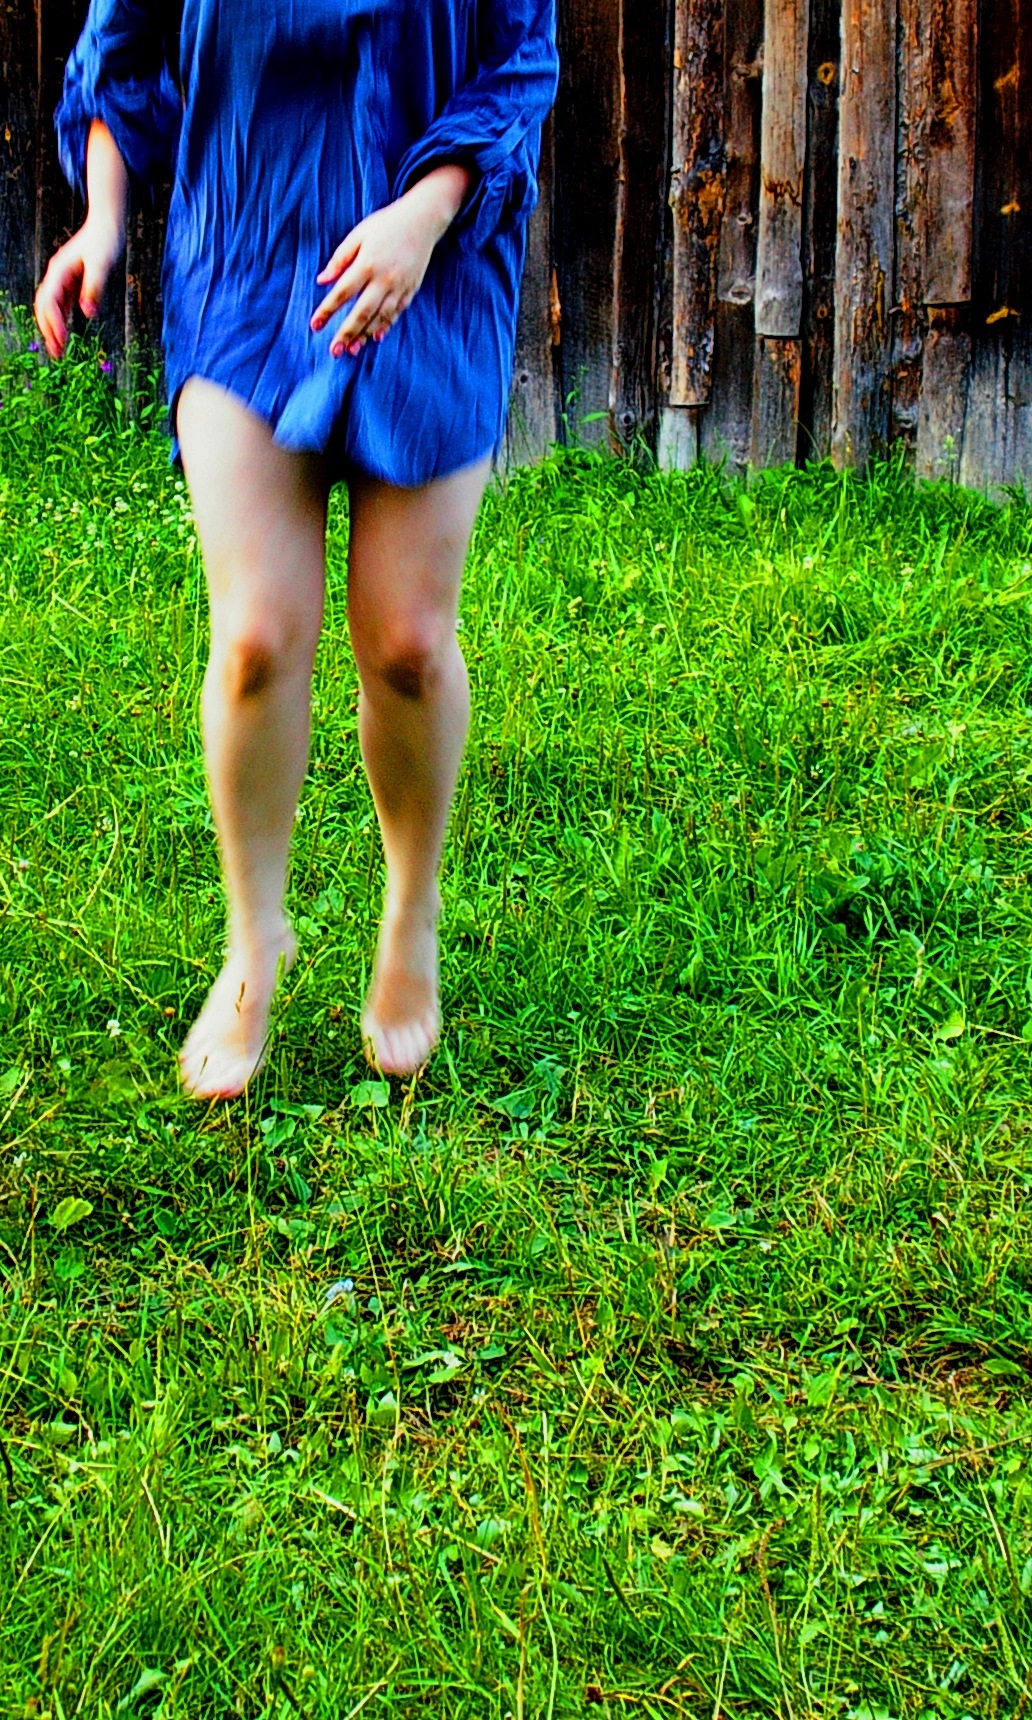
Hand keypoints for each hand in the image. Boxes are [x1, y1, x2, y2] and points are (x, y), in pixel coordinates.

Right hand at [34, 218, 124, 358]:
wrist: (107, 226)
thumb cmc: (106, 242)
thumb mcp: (102, 265)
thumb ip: (94, 289)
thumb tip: (88, 314)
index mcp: (60, 271)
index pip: (50, 301)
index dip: (55, 322)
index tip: (62, 340)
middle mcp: (57, 276)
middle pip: (45, 307)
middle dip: (49, 330)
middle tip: (57, 354)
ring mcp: (63, 279)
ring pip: (51, 307)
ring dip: (53, 328)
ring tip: (59, 350)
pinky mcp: (72, 282)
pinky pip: (62, 305)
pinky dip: (61, 320)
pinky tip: (65, 334)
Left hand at [311, 163, 470, 356]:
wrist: (423, 220)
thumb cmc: (386, 225)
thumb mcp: (358, 235)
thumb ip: (340, 259)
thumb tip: (322, 280)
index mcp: (367, 263)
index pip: (342, 292)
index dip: (327, 310)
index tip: (315, 325)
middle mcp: (384, 279)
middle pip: (361, 312)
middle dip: (346, 333)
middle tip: (334, 352)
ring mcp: (399, 287)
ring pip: (379, 317)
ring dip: (364, 335)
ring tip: (351, 350)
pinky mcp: (410, 290)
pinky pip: (396, 313)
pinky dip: (385, 326)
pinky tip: (375, 337)